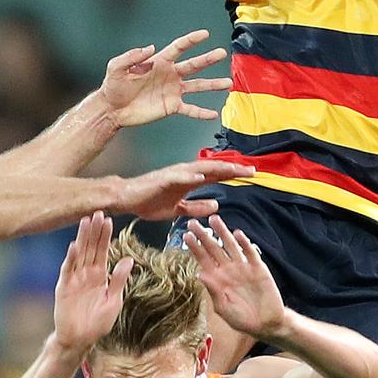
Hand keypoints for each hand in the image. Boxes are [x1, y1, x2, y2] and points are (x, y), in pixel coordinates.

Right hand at [53, 212, 132, 355]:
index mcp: (100, 275)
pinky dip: (71, 259)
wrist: (80, 340)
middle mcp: (87, 274)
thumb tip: (129, 259)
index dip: (105, 236)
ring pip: (80, 254)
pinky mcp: (64, 288)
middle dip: (94, 231)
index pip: (103, 251)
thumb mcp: (114, 300)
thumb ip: (119, 280)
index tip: (109, 220)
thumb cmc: (98, 322)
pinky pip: (68, 270)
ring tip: (85, 221)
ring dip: (82, 238)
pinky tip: (74, 246)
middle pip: (91, 248)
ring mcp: (75, 279)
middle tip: (98, 213)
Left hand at [99, 29, 230, 127]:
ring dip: (212, 85)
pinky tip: (213, 114)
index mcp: (159, 62)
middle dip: (208, 59)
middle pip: (194, 65)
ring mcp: (173, 91)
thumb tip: (151, 47)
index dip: (191, 40)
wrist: (112, 109)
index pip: (179, 48)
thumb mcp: (117, 67)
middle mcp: (170, 75)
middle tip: (222, 53)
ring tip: (228, 84)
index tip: (205, 34)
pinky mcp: (171, 106)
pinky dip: (201, 112)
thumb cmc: (113, 86)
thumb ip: (132, 56)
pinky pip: (190, 109)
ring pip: (197, 86)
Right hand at [118, 160, 254, 219]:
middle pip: (214, 169)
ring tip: (233, 169)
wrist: (126, 198)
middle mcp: (185, 174)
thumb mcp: (178, 209)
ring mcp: (175, 174)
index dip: (234, 174)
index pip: (216, 175)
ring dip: (217, 168)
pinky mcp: (162, 179)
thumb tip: (216, 205)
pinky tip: (200, 177)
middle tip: (252, 170)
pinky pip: (178, 177)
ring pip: (200, 169)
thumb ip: (197, 207)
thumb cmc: (149, 201)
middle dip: (233, 169)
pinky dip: (189, 176)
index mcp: (190, 181)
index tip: (251, 174)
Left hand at [184, 215, 285, 337]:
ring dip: (223, 232)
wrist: (266, 323)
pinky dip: (244, 244)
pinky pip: (250, 253)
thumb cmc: (241, 318)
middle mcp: (228, 270)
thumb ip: (213, 291)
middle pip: (214, 248)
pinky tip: (238, 234)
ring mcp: (243, 267)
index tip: (186, 235)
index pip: (203, 259)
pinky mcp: (258, 268)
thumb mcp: (223, 308)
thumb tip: (199, 274)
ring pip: (230, 246)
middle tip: (193, 222)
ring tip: (214, 219)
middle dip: (204, 235)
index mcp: (217, 279)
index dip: (195, 247)